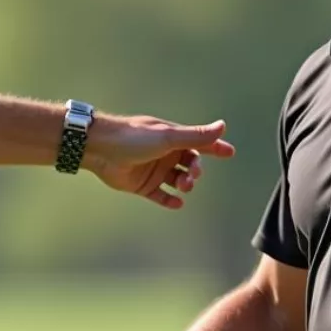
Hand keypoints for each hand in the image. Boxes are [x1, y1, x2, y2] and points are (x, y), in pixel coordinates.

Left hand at [83, 116, 234, 208]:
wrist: (101, 149)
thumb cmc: (134, 137)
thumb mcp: (168, 137)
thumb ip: (196, 136)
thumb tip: (223, 126)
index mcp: (171, 138)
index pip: (198, 142)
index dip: (214, 147)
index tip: (230, 152)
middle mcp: (164, 153)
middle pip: (189, 164)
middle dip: (196, 170)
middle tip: (193, 175)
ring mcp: (153, 169)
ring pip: (177, 180)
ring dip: (185, 184)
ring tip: (184, 186)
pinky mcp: (142, 185)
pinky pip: (160, 195)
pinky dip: (170, 200)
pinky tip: (177, 203)